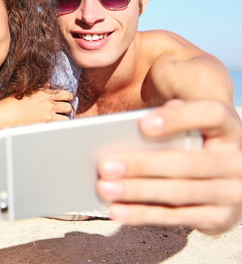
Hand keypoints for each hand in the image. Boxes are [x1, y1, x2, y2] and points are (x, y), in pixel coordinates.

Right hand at [0, 88, 73, 129]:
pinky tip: (51, 127)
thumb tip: (48, 84)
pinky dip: (57, 127)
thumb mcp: (23, 92)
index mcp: (43, 93)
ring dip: (63, 119)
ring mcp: (47, 117)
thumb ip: (39, 89)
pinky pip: (58, 128)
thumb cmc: (8, 105)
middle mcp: (48, 104)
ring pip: (66, 119)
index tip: (67, 99)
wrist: (2, 118)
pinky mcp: (44, 127)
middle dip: (67, 108)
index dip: (68, 97)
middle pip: (68, 107)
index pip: (65, 94)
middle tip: (62, 110)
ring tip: (57, 120)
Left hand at [97, 99, 241, 234]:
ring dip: (138, 192)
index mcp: (229, 128)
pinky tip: (117, 210)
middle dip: (143, 165)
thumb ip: (170, 114)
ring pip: (180, 193)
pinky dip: (143, 214)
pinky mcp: (219, 218)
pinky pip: (176, 217)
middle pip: (188, 163)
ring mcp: (232, 193)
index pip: (211, 115)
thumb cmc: (193, 139)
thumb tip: (136, 125)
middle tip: (105, 166)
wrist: (222, 175)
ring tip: (105, 188)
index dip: (178, 118)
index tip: (142, 124)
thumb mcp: (188, 121)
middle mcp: (237, 161)